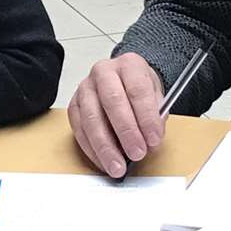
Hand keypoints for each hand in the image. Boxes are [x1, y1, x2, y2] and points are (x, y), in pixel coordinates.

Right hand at [67, 53, 165, 176]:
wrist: (123, 82)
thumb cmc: (139, 90)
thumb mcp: (157, 96)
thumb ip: (156, 116)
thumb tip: (150, 140)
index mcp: (129, 65)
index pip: (137, 89)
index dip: (146, 117)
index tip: (154, 139)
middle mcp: (104, 72)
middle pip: (112, 101)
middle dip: (126, 132)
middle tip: (137, 153)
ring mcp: (85, 88)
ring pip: (92, 118)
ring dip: (106, 146)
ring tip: (118, 166)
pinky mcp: (74, 105)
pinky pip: (79, 130)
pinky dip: (92, 150)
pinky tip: (104, 162)